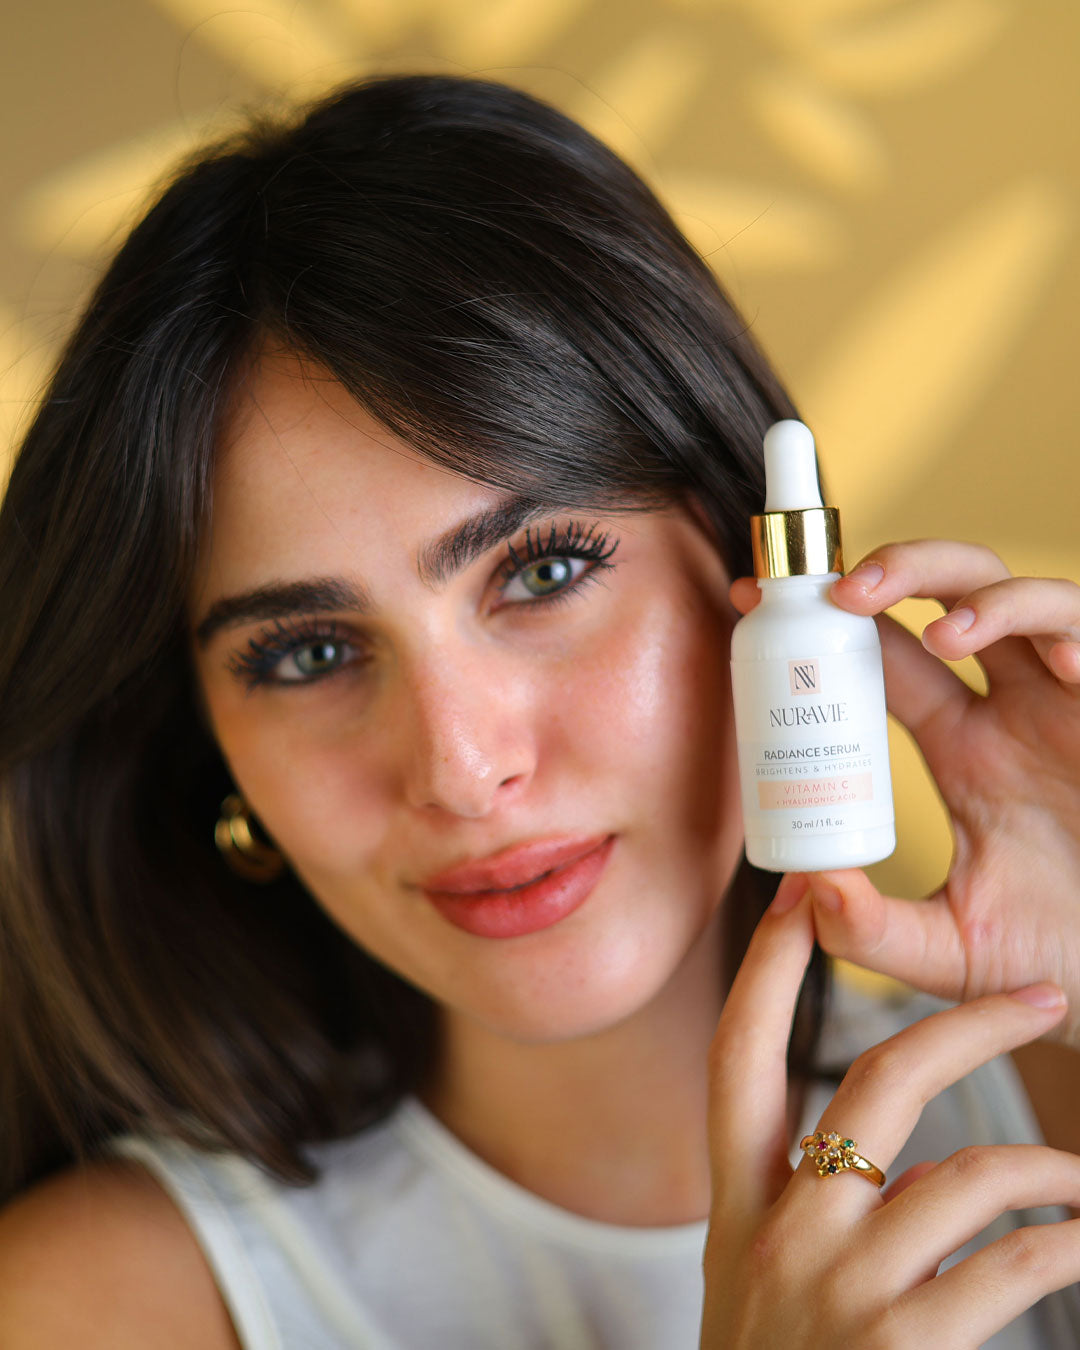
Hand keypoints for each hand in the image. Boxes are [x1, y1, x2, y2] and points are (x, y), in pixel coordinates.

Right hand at [700, 876, 1079, 1348]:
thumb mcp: (757, 1290)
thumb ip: (806, 1214)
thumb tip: (909, 1162)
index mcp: (737, 1207)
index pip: (738, 1057)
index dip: (765, 971)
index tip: (794, 898)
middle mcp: (783, 1229)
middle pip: (875, 1081)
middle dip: (962, 1023)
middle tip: (1035, 995)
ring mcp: (842, 1287)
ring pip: (968, 1171)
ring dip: (1050, 1167)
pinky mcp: (905, 1345)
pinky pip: (1014, 1264)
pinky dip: (1064, 1245)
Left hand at [729, 541, 1079, 1046]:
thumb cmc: (1053, 963)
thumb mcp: (943, 950)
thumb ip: (869, 929)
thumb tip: (801, 887)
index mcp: (962, 747)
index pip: (885, 658)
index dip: (826, 623)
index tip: (751, 601)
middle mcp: (1010, 709)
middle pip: (946, 597)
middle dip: (889, 572)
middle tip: (833, 591)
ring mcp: (1066, 703)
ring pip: (1019, 595)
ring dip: (962, 589)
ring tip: (916, 624)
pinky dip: (1049, 626)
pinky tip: (1009, 648)